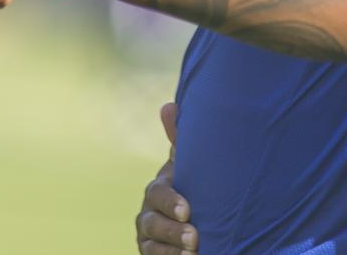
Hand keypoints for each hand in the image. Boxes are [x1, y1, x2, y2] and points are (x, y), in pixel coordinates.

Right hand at [137, 103, 197, 253]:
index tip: (188, 211)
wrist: (198, 211)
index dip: (171, 201)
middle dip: (172, 230)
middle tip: (194, 237)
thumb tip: (167, 105)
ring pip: (152, 242)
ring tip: (193, 250)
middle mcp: (150, 210)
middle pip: (152, 221)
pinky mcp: (150, 250)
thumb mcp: (192, 162)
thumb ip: (180, 139)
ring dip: (172, 247)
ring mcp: (148, 232)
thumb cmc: (197, 181)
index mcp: (160, 186)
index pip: (159, 193)